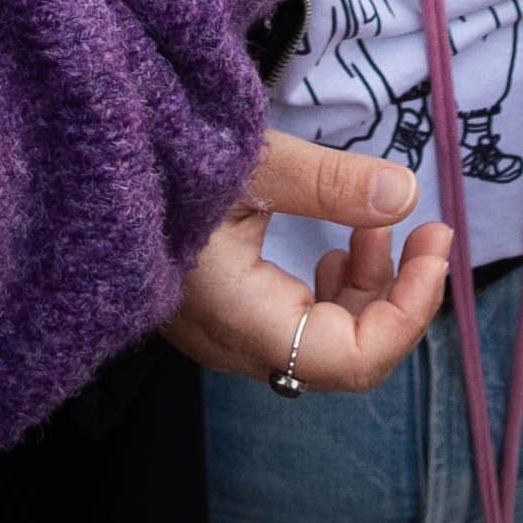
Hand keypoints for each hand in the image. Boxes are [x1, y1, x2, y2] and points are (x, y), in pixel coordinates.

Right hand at [160, 135, 453, 391]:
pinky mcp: (227, 313)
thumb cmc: (157, 164)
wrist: (87, 168)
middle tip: (430, 231)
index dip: (409, 313)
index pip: (351, 359)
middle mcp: (238, 343)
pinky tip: (340, 247)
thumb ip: (327, 183)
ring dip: (370, 290)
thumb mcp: (249, 163)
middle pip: (347, 354)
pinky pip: (299, 323)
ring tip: (381, 229)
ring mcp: (230, 333)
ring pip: (326, 340)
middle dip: (400, 296)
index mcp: (242, 318)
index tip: (435, 246)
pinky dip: (335, 289)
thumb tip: (404, 192)